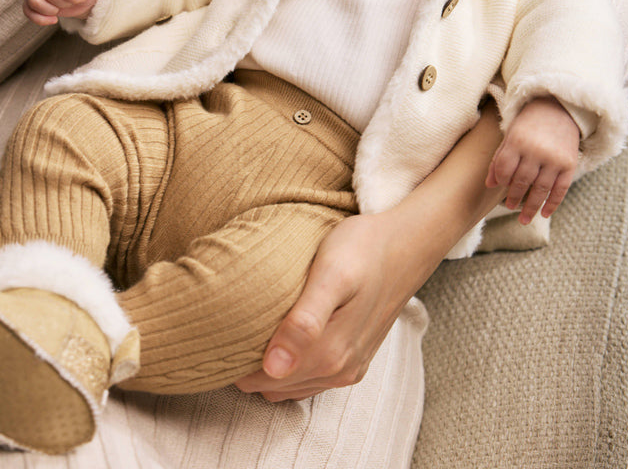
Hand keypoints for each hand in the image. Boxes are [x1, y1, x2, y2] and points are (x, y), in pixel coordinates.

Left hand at [236, 211, 413, 400]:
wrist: (405, 242)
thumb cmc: (362, 248)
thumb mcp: (332, 274)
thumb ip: (305, 322)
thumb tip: (274, 367)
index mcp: (329, 353)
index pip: (259, 378)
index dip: (234, 357)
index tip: (222, 328)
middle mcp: (339, 370)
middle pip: (271, 385)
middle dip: (247, 362)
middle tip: (231, 322)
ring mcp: (348, 368)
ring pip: (288, 384)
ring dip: (267, 365)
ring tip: (253, 324)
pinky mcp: (354, 358)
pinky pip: (308, 376)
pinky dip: (289, 363)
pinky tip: (282, 331)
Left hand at [486, 97, 579, 223]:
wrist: (560, 109)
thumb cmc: (529, 123)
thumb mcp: (510, 134)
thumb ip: (499, 159)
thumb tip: (490, 184)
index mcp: (518, 141)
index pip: (505, 169)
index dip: (501, 180)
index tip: (500, 186)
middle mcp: (537, 151)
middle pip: (522, 181)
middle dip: (514, 197)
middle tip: (509, 206)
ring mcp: (555, 159)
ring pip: (540, 190)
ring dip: (531, 207)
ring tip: (523, 219)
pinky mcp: (570, 165)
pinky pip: (560, 190)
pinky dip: (552, 204)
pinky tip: (544, 214)